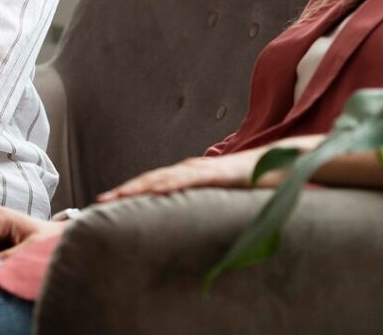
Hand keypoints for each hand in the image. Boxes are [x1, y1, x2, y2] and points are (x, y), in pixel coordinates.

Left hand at [97, 150, 283, 202]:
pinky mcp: (220, 174)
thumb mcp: (220, 195)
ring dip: (139, 187)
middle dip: (124, 189)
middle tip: (99, 201)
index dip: (130, 191)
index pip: (153, 183)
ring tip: (118, 196)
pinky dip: (172, 184)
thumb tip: (186, 219)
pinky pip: (192, 179)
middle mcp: (192, 169)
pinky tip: (157, 190)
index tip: (106, 202)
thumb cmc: (251, 181)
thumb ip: (202, 202)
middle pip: (151, 179)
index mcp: (190, 175)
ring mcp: (205, 169)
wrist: (283, 162)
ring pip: (165, 178)